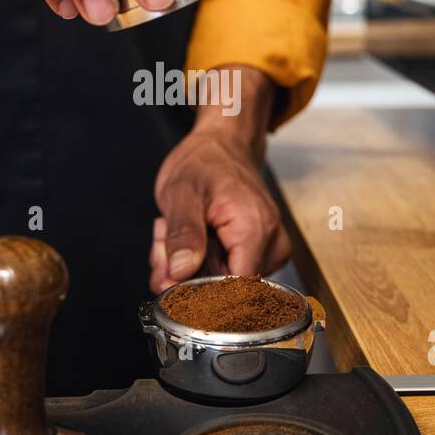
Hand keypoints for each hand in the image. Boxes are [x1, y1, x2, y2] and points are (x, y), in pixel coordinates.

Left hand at [148, 68, 291, 292]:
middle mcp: (270, 243)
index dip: (195, 289)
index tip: (169, 273)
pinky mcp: (259, 252)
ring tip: (177, 232)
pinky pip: (224, 272)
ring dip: (187, 265)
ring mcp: (268, 249)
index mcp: (255, 229)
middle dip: (184, 272)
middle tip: (165, 241)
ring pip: (220, 283)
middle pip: (223, 288)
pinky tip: (190, 237)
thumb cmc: (205, 161)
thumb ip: (183, 233)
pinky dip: (198, 260)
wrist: (222, 144)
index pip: (232, 290)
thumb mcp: (181, 191)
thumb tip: (182, 271)